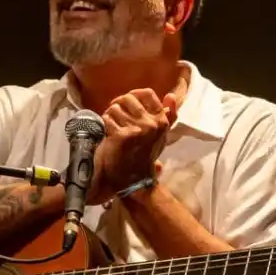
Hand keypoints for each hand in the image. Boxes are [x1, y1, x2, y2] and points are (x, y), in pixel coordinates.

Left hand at [88, 89, 175, 204]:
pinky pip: (107, 119)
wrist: (133, 180)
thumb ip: (168, 116)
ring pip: (114, 108)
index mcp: (162, 120)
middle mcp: (152, 123)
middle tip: (114, 116)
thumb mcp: (161, 135)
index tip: (125, 104)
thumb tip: (171, 95)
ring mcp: (138, 130)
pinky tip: (107, 134)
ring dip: (109, 116)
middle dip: (117, 105)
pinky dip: (104, 125)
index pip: (147, 94)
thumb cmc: (145, 156)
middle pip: (127, 98)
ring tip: (111, 127)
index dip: (133, 96)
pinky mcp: (122, 136)